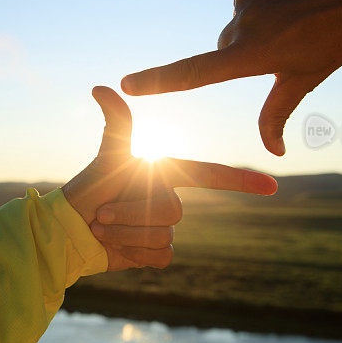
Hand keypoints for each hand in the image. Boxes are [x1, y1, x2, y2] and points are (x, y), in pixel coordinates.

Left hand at [62, 86, 276, 270]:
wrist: (69, 230)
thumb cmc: (88, 189)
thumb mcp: (107, 157)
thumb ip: (116, 123)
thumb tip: (102, 87)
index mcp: (166, 174)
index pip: (211, 175)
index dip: (241, 180)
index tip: (272, 186)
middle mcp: (170, 200)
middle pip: (172, 210)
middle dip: (131, 211)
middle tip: (102, 211)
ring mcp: (164, 228)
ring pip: (163, 234)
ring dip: (126, 231)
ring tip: (103, 225)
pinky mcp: (156, 253)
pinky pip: (159, 256)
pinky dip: (132, 252)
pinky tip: (116, 247)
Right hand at [121, 0, 341, 155]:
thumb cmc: (334, 43)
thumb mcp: (303, 80)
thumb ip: (276, 116)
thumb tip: (274, 153)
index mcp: (255, 55)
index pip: (197, 72)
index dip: (159, 81)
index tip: (127, 85)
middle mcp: (246, 22)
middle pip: (225, 44)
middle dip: (246, 46)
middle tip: (287, 37)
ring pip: (236, 16)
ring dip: (256, 17)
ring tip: (293, 13)